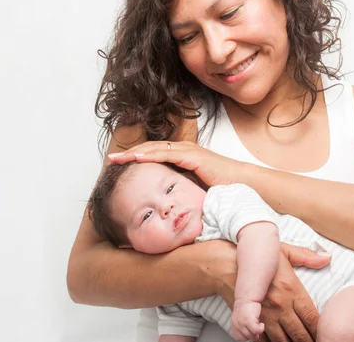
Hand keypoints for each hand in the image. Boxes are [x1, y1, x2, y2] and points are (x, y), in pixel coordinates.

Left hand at [107, 140, 245, 185]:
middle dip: (129, 154)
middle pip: (150, 148)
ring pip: (155, 148)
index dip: (135, 158)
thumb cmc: (222, 189)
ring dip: (134, 153)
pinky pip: (167, 153)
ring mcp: (188, 151)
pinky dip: (150, 155)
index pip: (154, 154)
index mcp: (182, 157)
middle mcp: (183, 150)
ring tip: (118, 159)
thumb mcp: (194, 189)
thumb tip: (167, 204)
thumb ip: (180, 191)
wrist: (243, 185)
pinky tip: (136, 158)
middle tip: (111, 160)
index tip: (119, 165)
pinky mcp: (193, 156)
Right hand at [216, 243, 330, 341]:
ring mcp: (266, 315)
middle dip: (308, 341)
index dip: (320, 330)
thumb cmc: (256, 257)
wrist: (228, 264)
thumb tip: (327, 257)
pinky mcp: (253, 320)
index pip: (312, 318)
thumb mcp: (283, 252)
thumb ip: (306, 256)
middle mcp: (281, 305)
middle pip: (300, 334)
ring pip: (284, 340)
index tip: (324, 334)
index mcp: (292, 290)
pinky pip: (266, 340)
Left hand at [231, 299, 263, 340]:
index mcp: (234, 325)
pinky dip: (260, 329)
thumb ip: (248, 329)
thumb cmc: (247, 307)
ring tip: (258, 322)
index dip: (246, 335)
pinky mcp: (249, 320)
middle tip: (256, 325)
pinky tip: (261, 324)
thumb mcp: (245, 319)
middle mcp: (236, 325)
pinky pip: (256, 331)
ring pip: (251, 335)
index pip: (239, 338)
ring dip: (257, 330)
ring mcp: (242, 323)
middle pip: (246, 337)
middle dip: (252, 333)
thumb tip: (256, 338)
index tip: (251, 330)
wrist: (247, 297)